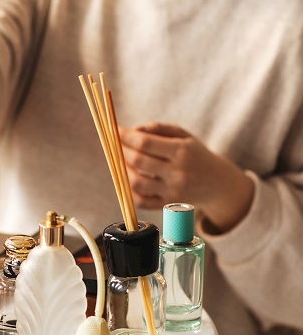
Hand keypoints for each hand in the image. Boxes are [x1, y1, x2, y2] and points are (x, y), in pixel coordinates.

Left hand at [119, 122, 253, 232]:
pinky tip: (129, 178)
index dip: (126, 136)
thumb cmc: (195, 154)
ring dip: (123, 170)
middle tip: (116, 145)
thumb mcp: (183, 135)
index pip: (146, 143)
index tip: (115, 130)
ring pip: (136, 183)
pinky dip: (129, 190)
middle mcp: (178, 173)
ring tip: (123, 161)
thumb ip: (157, 128)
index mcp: (182, 151)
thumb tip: (132, 131)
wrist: (219, 184)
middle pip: (138, 161)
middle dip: (121, 151)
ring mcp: (173, 192)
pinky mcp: (168, 206)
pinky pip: (141, 202)